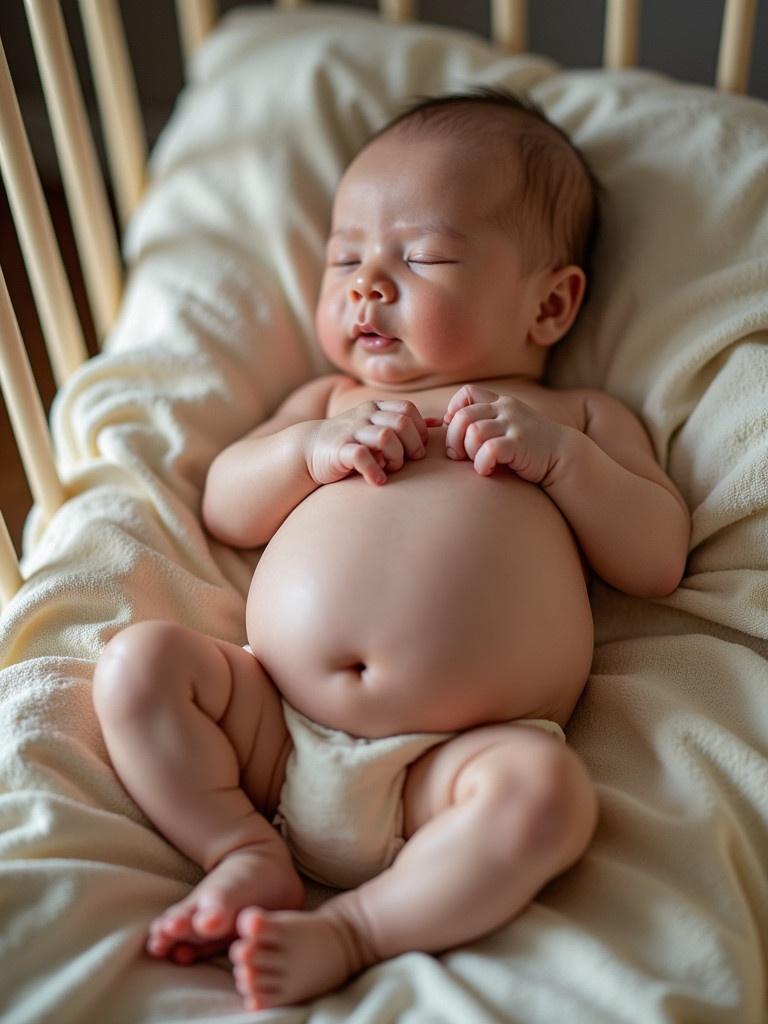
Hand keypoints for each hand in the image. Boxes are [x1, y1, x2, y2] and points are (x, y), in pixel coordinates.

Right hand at [306, 400, 429, 485]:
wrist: (309, 450)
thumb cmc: (350, 441)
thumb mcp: (377, 426)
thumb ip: (406, 423)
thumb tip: (439, 422)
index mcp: (376, 408)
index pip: (408, 410)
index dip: (419, 430)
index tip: (416, 448)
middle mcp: (365, 415)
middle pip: (402, 423)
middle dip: (412, 446)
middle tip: (408, 461)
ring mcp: (352, 431)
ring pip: (386, 437)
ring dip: (395, 458)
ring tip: (390, 469)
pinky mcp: (339, 450)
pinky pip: (362, 456)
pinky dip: (374, 471)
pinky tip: (377, 480)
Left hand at [443, 385, 566, 484]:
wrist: (563, 456)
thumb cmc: (528, 447)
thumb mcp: (507, 426)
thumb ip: (484, 423)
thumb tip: (447, 424)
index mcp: (500, 403)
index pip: (467, 393)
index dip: (453, 411)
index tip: (457, 431)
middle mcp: (505, 409)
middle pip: (462, 417)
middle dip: (453, 439)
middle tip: (458, 455)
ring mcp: (513, 425)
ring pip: (473, 433)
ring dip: (468, 452)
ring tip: (478, 463)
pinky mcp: (520, 443)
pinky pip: (489, 450)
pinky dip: (482, 463)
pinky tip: (487, 470)